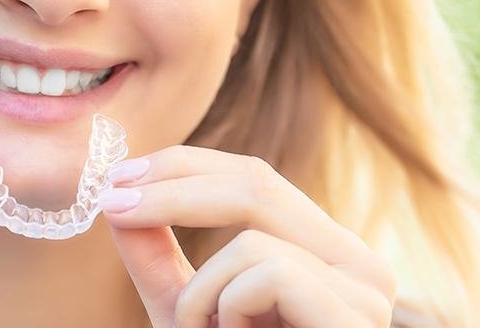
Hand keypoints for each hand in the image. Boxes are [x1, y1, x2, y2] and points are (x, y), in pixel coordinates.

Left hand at [100, 146, 396, 327]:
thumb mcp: (185, 316)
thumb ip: (156, 261)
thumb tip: (118, 196)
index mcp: (323, 254)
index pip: (255, 178)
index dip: (183, 166)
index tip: (118, 176)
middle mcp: (356, 264)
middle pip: (257, 182)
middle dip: (172, 188)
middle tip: (113, 204)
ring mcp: (366, 291)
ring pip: (252, 237)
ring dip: (202, 292)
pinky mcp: (356, 317)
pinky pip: (267, 272)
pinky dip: (228, 309)